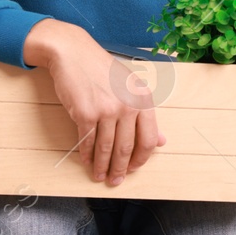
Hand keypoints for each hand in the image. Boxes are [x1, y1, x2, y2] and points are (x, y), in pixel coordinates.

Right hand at [23, 19, 164, 185]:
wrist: (74, 53)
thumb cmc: (102, 70)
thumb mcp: (130, 87)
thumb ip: (145, 115)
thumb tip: (161, 141)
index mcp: (143, 99)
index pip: (148, 139)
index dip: (141, 159)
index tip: (134, 168)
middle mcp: (127, 105)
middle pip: (127, 147)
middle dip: (121, 168)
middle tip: (116, 181)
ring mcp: (107, 109)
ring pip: (107, 148)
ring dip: (102, 166)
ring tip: (100, 176)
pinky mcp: (86, 113)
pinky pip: (87, 142)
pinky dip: (86, 155)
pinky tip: (86, 161)